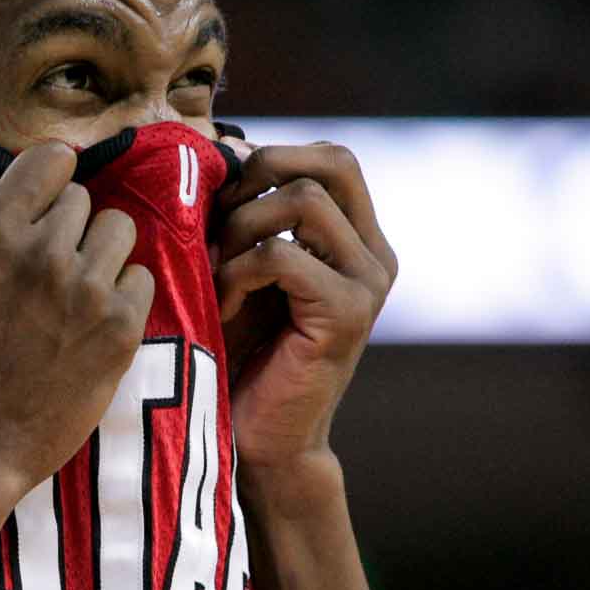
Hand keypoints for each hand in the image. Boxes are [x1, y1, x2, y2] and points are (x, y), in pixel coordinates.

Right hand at [0, 141, 154, 520]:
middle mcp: (42, 251)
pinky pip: (141, 278)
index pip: (51, 158)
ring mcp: (86, 288)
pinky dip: (123, 295)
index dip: (51, 177)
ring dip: (101, 254)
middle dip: (68, 228)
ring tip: (78, 290)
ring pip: (119, 229)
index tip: (48, 198)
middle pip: (83, 199)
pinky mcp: (120, 327)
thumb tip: (12, 189)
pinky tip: (94, 323)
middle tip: (50, 268)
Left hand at [213, 141, 397, 507]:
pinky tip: (221, 308)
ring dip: (239, 228)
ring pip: (303, 201)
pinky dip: (236, 272)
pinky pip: (282, 255)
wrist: (262, 442)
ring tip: (214, 272)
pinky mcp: (347, 314)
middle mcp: (376, 256)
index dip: (272, 157)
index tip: (222, 198)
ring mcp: (368, 284)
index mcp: (358, 239)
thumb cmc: (244, 354)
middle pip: (333, 161)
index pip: (333, 156)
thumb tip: (224, 148)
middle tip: (218, 222)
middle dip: (261, 175)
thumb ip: (251, 215)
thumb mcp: (247, 269)